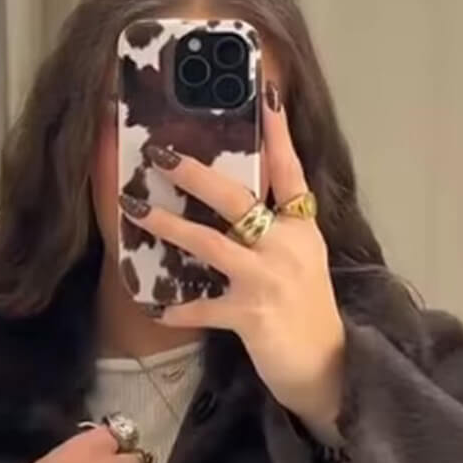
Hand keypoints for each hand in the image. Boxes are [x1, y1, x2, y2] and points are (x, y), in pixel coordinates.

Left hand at [117, 81, 345, 435]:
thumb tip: (244, 205)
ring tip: (135, 211)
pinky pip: (204, 309)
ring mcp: (269, 280)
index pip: (291, 172)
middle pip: (239, 199)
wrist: (326, 368)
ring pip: (212, 243)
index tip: (265, 94)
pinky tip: (156, 309)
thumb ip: (280, 231)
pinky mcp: (252, 315)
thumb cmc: (308, 315)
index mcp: (302, 230)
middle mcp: (287, 247)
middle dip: (196, 174)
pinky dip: (179, 310)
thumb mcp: (304, 263)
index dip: (278, 135)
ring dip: (170, 226)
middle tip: (160, 154)